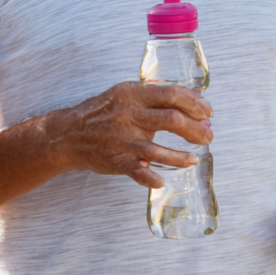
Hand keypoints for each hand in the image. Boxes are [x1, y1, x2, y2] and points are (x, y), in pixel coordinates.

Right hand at [46, 81, 212, 189]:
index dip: (194, 103)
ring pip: (160, 149)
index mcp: (132, 94)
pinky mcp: (117, 160)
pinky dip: (152, 179)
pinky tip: (162, 180)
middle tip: (207, 135)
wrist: (68, 134)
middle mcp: (129, 115)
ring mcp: (123, 139)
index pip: (171, 94)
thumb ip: (151, 96)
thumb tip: (189, 98)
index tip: (207, 111)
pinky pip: (139, 172)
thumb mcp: (123, 95)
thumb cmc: (100, 113)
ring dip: (182, 157)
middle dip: (196, 129)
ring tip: (193, 158)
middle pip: (172, 119)